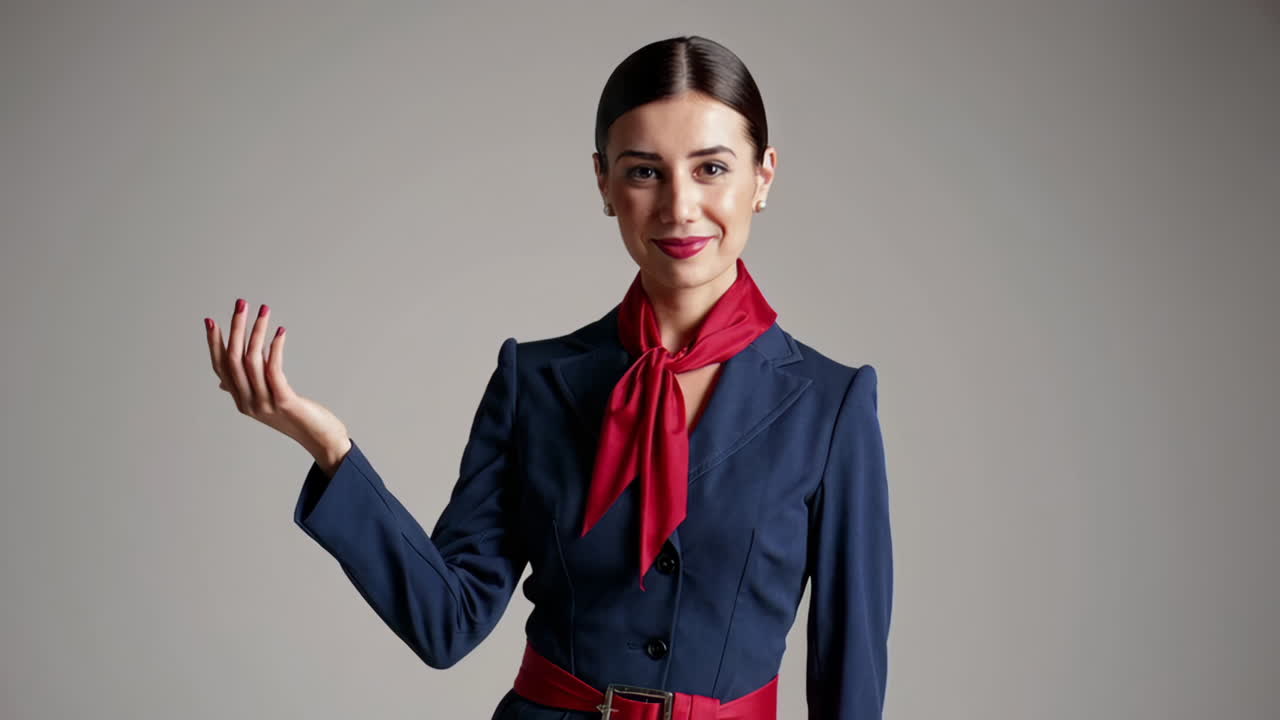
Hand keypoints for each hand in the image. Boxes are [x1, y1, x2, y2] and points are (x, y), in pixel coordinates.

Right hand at [203, 298, 350, 466]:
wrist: (320, 440)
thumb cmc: (296, 418)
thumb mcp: (266, 402)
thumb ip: (246, 389)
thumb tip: (222, 381)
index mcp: (240, 400)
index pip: (220, 367)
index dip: (214, 343)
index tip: (211, 320)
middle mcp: (247, 402)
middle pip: (234, 359)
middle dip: (235, 328)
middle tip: (240, 304)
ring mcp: (264, 403)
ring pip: (252, 360)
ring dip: (257, 331)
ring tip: (264, 311)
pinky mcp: (284, 401)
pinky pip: (273, 369)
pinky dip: (275, 348)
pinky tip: (279, 332)